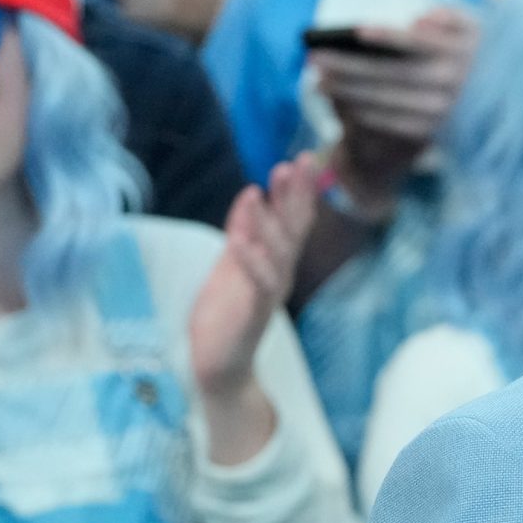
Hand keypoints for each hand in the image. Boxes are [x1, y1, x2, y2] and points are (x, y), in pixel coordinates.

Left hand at [189, 154, 319, 399]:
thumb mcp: (230, 263)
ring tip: (260, 189)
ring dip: (271, 220)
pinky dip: (251, 259)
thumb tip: (252, 194)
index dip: (299, 189)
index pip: (292, 218)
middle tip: (299, 162)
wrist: (219, 365)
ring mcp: (270, 292)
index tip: (303, 157)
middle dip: (297, 195)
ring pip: (278, 251)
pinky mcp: (255, 312)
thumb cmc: (225, 314)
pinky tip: (240, 240)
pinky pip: (258, 283)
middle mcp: (280, 272)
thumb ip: (243, 231)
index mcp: (275, 259)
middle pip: (295, 228)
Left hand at [312, 7, 479, 211]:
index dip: (387, 37)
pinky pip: (394, 123)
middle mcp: (448, 84)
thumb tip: (419, 21)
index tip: (354, 31)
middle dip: (349, 67)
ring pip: (387, 101)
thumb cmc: (486, 56)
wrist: (512, 105)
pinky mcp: (435, 132)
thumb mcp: (480, 29)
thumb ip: (451, 17)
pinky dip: (366, 115)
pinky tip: (342, 105)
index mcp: (457, 54)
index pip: (416, 44)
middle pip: (391, 74)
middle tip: (315, 59)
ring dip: (349, 93)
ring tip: (318, 82)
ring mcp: (441, 111)